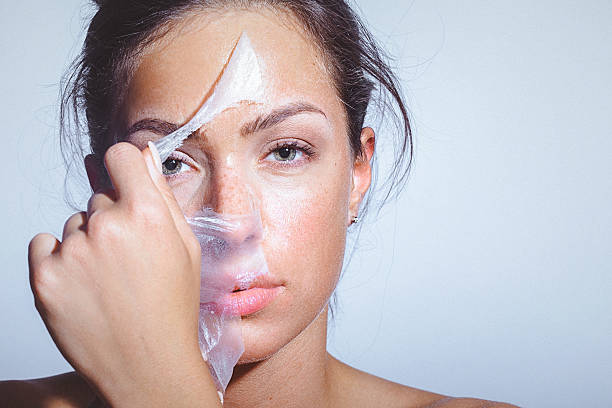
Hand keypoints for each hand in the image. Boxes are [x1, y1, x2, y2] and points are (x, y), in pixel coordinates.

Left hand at [28, 143, 219, 406]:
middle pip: (99, 197)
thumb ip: (163, 197)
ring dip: (86, 243)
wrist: (148, 364)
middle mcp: (107, 227)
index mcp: (147, 215)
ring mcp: (73, 253)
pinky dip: (59, 259)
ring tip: (108, 279)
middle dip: (112, 219)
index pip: (119, 155)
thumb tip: (145, 156)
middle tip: (128, 258)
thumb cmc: (171, 308)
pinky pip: (45, 245)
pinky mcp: (45, 277)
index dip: (123, 167)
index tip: (124, 181)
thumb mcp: (185, 248)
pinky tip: (83, 284)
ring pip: (74, 225)